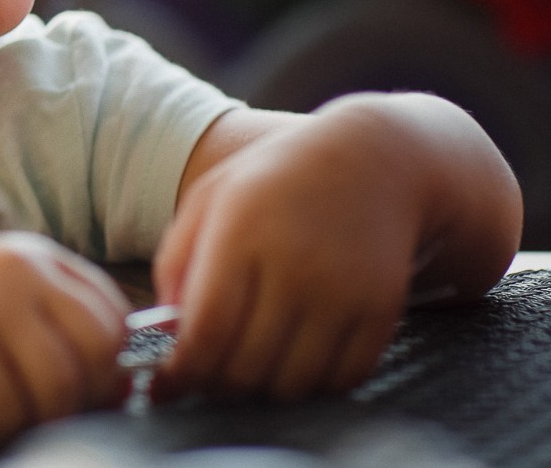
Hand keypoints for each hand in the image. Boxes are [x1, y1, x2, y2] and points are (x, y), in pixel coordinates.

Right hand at [0, 231, 129, 440]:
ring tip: (1, 412)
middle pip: (95, 356)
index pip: (112, 316)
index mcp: (26, 255)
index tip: (87, 390)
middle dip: (79, 399)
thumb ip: (49, 318)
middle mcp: (8, 273)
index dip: (109, 366)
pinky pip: (4, 412)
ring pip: (55, 391)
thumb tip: (122, 380)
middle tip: (45, 413)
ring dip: (34, 419)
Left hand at [154, 102, 421, 400]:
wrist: (372, 160)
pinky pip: (343, 378)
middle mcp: (294, 264)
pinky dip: (315, 385)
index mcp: (240, 232)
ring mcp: (343, 290)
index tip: (167, 385)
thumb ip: (176, 263)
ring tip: (250, 364)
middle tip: (206, 376)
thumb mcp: (210, 199)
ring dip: (264, 389)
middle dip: (216, 384)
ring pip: (292, 383)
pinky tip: (296, 360)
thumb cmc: (275, 179)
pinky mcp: (383, 309)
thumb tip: (167, 334)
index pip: (206, 331)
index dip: (182, 372)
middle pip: (246, 366)